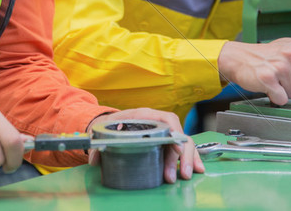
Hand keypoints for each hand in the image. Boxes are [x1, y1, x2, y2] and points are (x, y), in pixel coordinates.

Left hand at [86, 108, 203, 183]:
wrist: (109, 124)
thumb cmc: (110, 124)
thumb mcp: (103, 131)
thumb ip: (98, 146)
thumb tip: (95, 159)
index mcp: (144, 115)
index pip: (166, 119)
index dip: (174, 133)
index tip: (176, 149)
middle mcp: (157, 121)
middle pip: (178, 134)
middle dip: (181, 155)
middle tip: (179, 174)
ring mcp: (163, 131)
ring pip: (182, 142)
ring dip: (187, 159)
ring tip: (185, 175)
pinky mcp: (165, 141)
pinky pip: (181, 149)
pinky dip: (189, 159)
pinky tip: (195, 169)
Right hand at [218, 38, 290, 105]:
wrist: (238, 58)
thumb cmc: (265, 55)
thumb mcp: (289, 48)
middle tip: (281, 76)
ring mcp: (279, 66)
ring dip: (283, 90)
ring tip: (274, 79)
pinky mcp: (267, 78)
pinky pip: (281, 98)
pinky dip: (274, 96)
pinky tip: (268, 86)